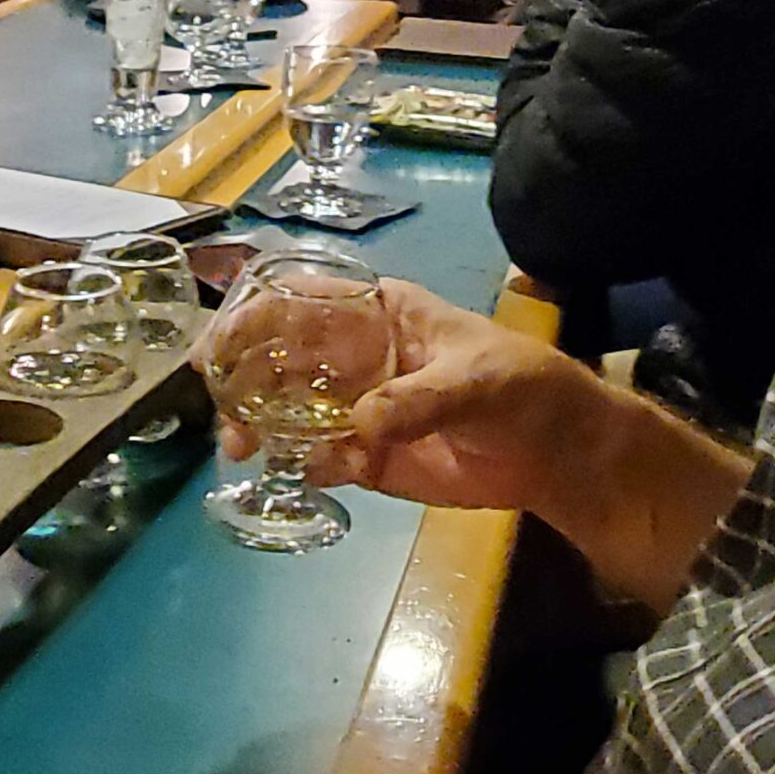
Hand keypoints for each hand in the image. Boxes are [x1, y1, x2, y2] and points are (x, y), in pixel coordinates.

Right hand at [200, 278, 607, 515]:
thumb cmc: (524, 387)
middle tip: (224, 413)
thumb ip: (419, 399)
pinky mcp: (365, 457)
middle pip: (276, 356)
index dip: (249, 316)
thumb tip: (359, 425)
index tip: (215, 347)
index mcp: (377, 313)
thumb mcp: (478, 378)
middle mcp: (353, 355)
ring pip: (284, 409)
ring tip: (243, 448)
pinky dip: (298, 465)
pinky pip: (315, 458)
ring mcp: (355, 407)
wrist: (559, 453)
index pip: (298, 300)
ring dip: (256, 424)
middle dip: (240, 378)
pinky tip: (297, 473)